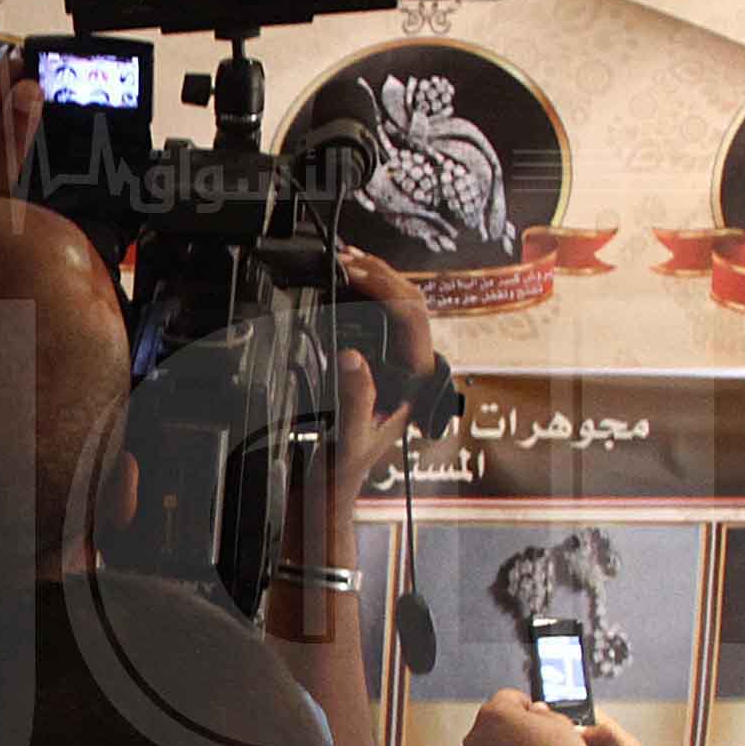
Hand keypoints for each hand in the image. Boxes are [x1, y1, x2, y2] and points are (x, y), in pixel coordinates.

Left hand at [0, 56, 39, 220]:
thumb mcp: (1, 181)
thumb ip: (14, 133)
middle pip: (0, 87)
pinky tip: (20, 162)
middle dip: (29, 100)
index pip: (2, 70)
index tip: (59, 92)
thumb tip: (29, 87)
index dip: (35, 74)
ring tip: (39, 150)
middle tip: (54, 129)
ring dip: (20, 121)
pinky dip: (8, 137)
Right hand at [320, 251, 436, 522]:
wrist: (329, 487)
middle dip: (380, 274)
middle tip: (345, 258)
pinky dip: (364, 296)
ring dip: (374, 279)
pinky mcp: (378, 363)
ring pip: (399, 306)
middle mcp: (412, 368)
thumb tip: (352, 356)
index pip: (412, 316)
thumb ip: (355, 397)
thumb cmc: (343, 466)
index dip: (384, 287)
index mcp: (415, 380)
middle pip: (410, 302)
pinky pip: (380, 319)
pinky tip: (345, 284)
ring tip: (345, 261)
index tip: (352, 273)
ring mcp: (397, 364)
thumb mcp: (348, 435)